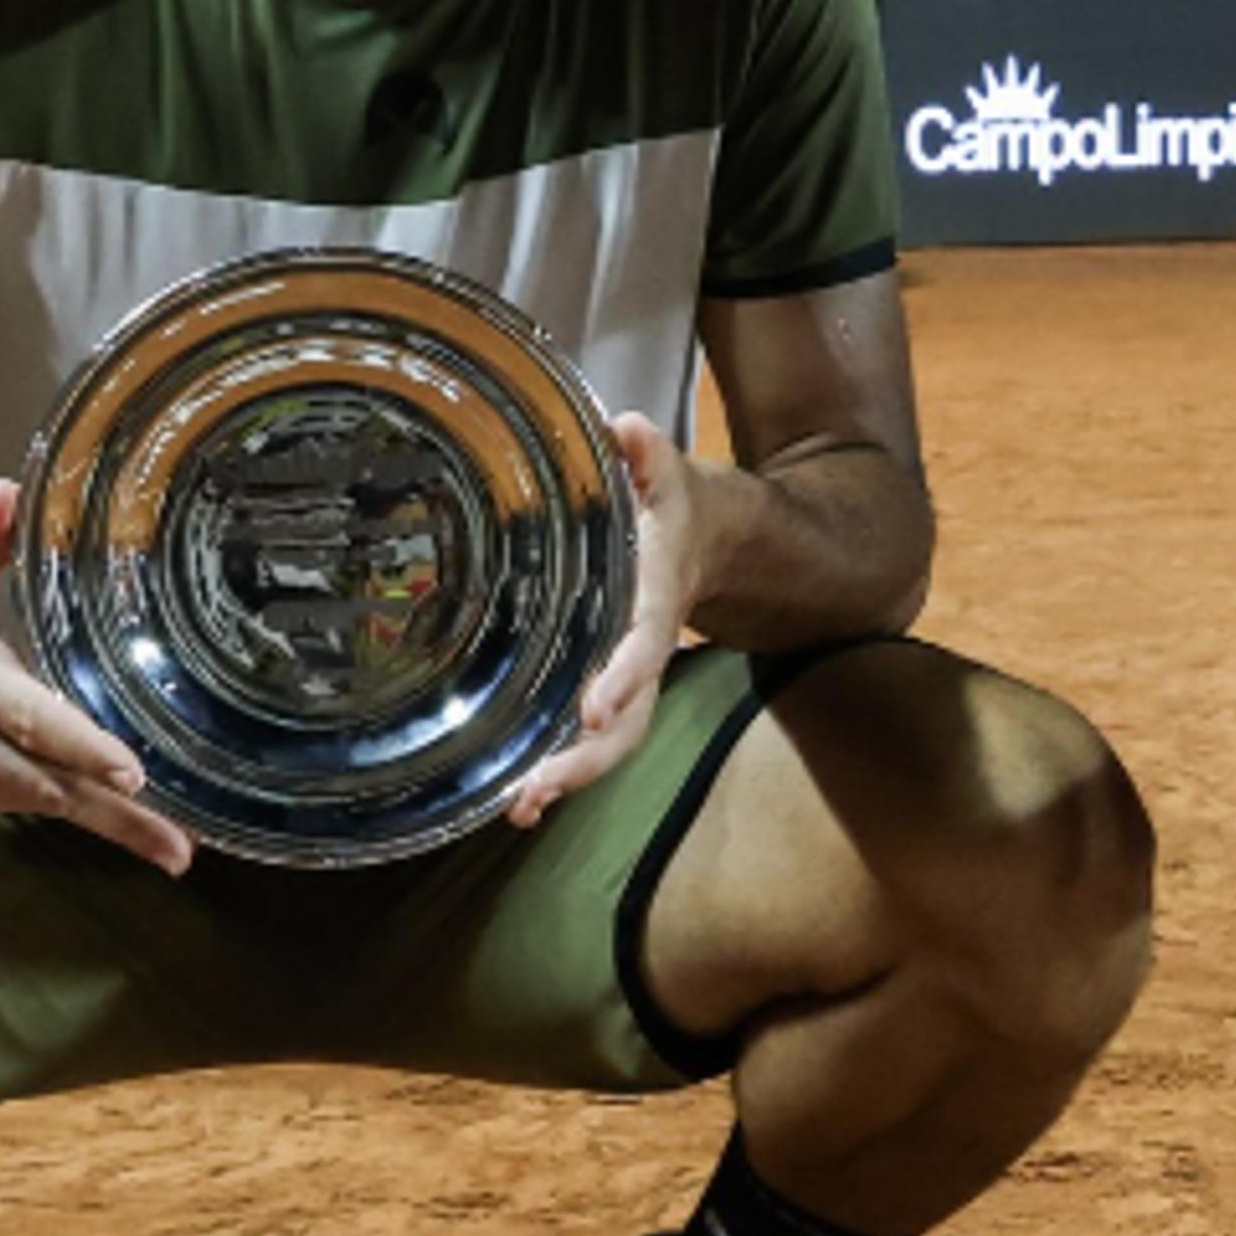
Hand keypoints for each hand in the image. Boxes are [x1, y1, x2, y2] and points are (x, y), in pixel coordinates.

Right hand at [0, 479, 193, 871]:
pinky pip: (17, 806)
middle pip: (41, 779)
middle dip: (110, 812)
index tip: (131, 770)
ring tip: (169, 847)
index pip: (26, 716)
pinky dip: (68, 815)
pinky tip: (123, 825)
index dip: (80, 746)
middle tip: (176, 843)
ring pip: (35, 803)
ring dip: (100, 826)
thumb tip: (14, 493)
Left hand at [501, 413, 701, 827]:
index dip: (626, 673)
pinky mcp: (611, 685)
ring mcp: (632, 674)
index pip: (647, 640)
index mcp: (658, 595)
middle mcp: (647, 645)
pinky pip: (594, 737)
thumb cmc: (678, 504)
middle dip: (589, 756)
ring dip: (570, 775)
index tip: (597, 706)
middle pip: (631, 717)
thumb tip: (623, 428)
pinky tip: (519, 799)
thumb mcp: (668, 470)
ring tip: (522, 807)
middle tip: (541, 786)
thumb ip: (647, 452)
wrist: (716, 538)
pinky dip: (561, 768)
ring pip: (613, 740)